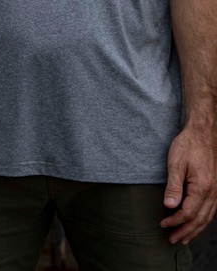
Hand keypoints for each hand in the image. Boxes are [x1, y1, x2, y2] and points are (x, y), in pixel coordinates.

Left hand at [160, 124, 216, 243]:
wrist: (203, 133)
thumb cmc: (187, 146)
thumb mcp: (175, 163)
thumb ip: (173, 186)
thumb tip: (169, 206)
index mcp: (202, 187)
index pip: (188, 212)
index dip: (175, 221)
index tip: (163, 225)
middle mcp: (213, 192)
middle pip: (200, 219)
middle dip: (186, 231)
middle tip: (173, 240)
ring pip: (208, 217)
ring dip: (195, 229)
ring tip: (184, 238)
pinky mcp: (216, 188)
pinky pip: (211, 210)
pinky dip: (203, 220)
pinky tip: (196, 224)